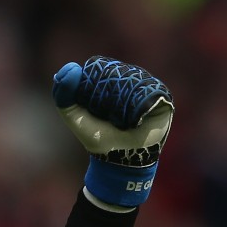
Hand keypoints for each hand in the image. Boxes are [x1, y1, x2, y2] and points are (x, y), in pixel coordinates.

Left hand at [53, 57, 173, 206]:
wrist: (120, 158)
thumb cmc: (98, 136)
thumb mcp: (74, 117)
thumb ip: (63, 96)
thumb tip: (71, 68)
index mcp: (111, 78)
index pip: (103, 68)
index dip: (95, 84)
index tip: (92, 105)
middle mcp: (131, 78)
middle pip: (119, 73)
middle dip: (108, 96)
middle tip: (108, 116)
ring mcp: (149, 87)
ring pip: (134, 82)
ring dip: (123, 103)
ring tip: (121, 120)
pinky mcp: (163, 98)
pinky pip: (150, 93)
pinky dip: (138, 108)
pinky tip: (134, 121)